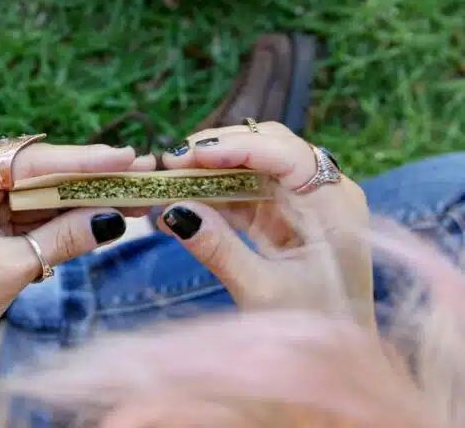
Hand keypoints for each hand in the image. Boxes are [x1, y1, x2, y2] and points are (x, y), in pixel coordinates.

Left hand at [0, 142, 155, 359]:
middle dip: (88, 180)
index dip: (85, 161)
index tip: (128, 157)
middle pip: (37, 171)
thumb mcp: (8, 269)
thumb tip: (113, 217)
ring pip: (36, 191)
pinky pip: (25, 209)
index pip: (32, 161)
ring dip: (79, 199)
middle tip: (140, 175)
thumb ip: (63, 237)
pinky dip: (58, 217)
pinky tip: (97, 213)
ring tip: (131, 197)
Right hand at [158, 122, 373, 327]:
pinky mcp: (283, 215)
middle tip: (171, 160)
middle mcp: (324, 193)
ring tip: (169, 176)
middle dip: (218, 149)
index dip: (239, 147)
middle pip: (269, 146)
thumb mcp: (261, 291)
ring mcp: (303, 202)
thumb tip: (173, 211)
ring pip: (252, 164)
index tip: (192, 154)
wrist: (333, 359)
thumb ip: (218, 248)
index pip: (288, 155)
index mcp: (335, 207)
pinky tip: (182, 201)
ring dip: (210, 168)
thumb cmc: (312, 327)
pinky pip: (244, 190)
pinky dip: (213, 193)